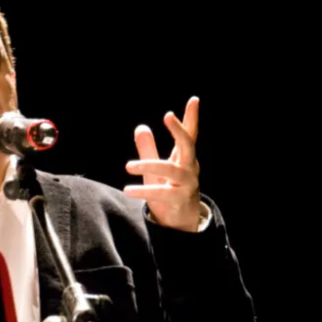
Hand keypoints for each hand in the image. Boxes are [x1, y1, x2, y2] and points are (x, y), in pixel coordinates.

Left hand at [124, 96, 200, 231]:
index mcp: (184, 158)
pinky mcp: (179, 200)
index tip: (194, 99)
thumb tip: (141, 127)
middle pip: (188, 145)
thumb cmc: (169, 191)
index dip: (191, 117)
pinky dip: (144, 191)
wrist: (180, 222)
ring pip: (170, 170)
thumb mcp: (156, 169)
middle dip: (179, 129)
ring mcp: (187, 184)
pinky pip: (161, 193)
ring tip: (128, 166)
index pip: (189, 134)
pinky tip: (128, 190)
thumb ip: (149, 149)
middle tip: (168, 115)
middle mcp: (189, 168)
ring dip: (148, 165)